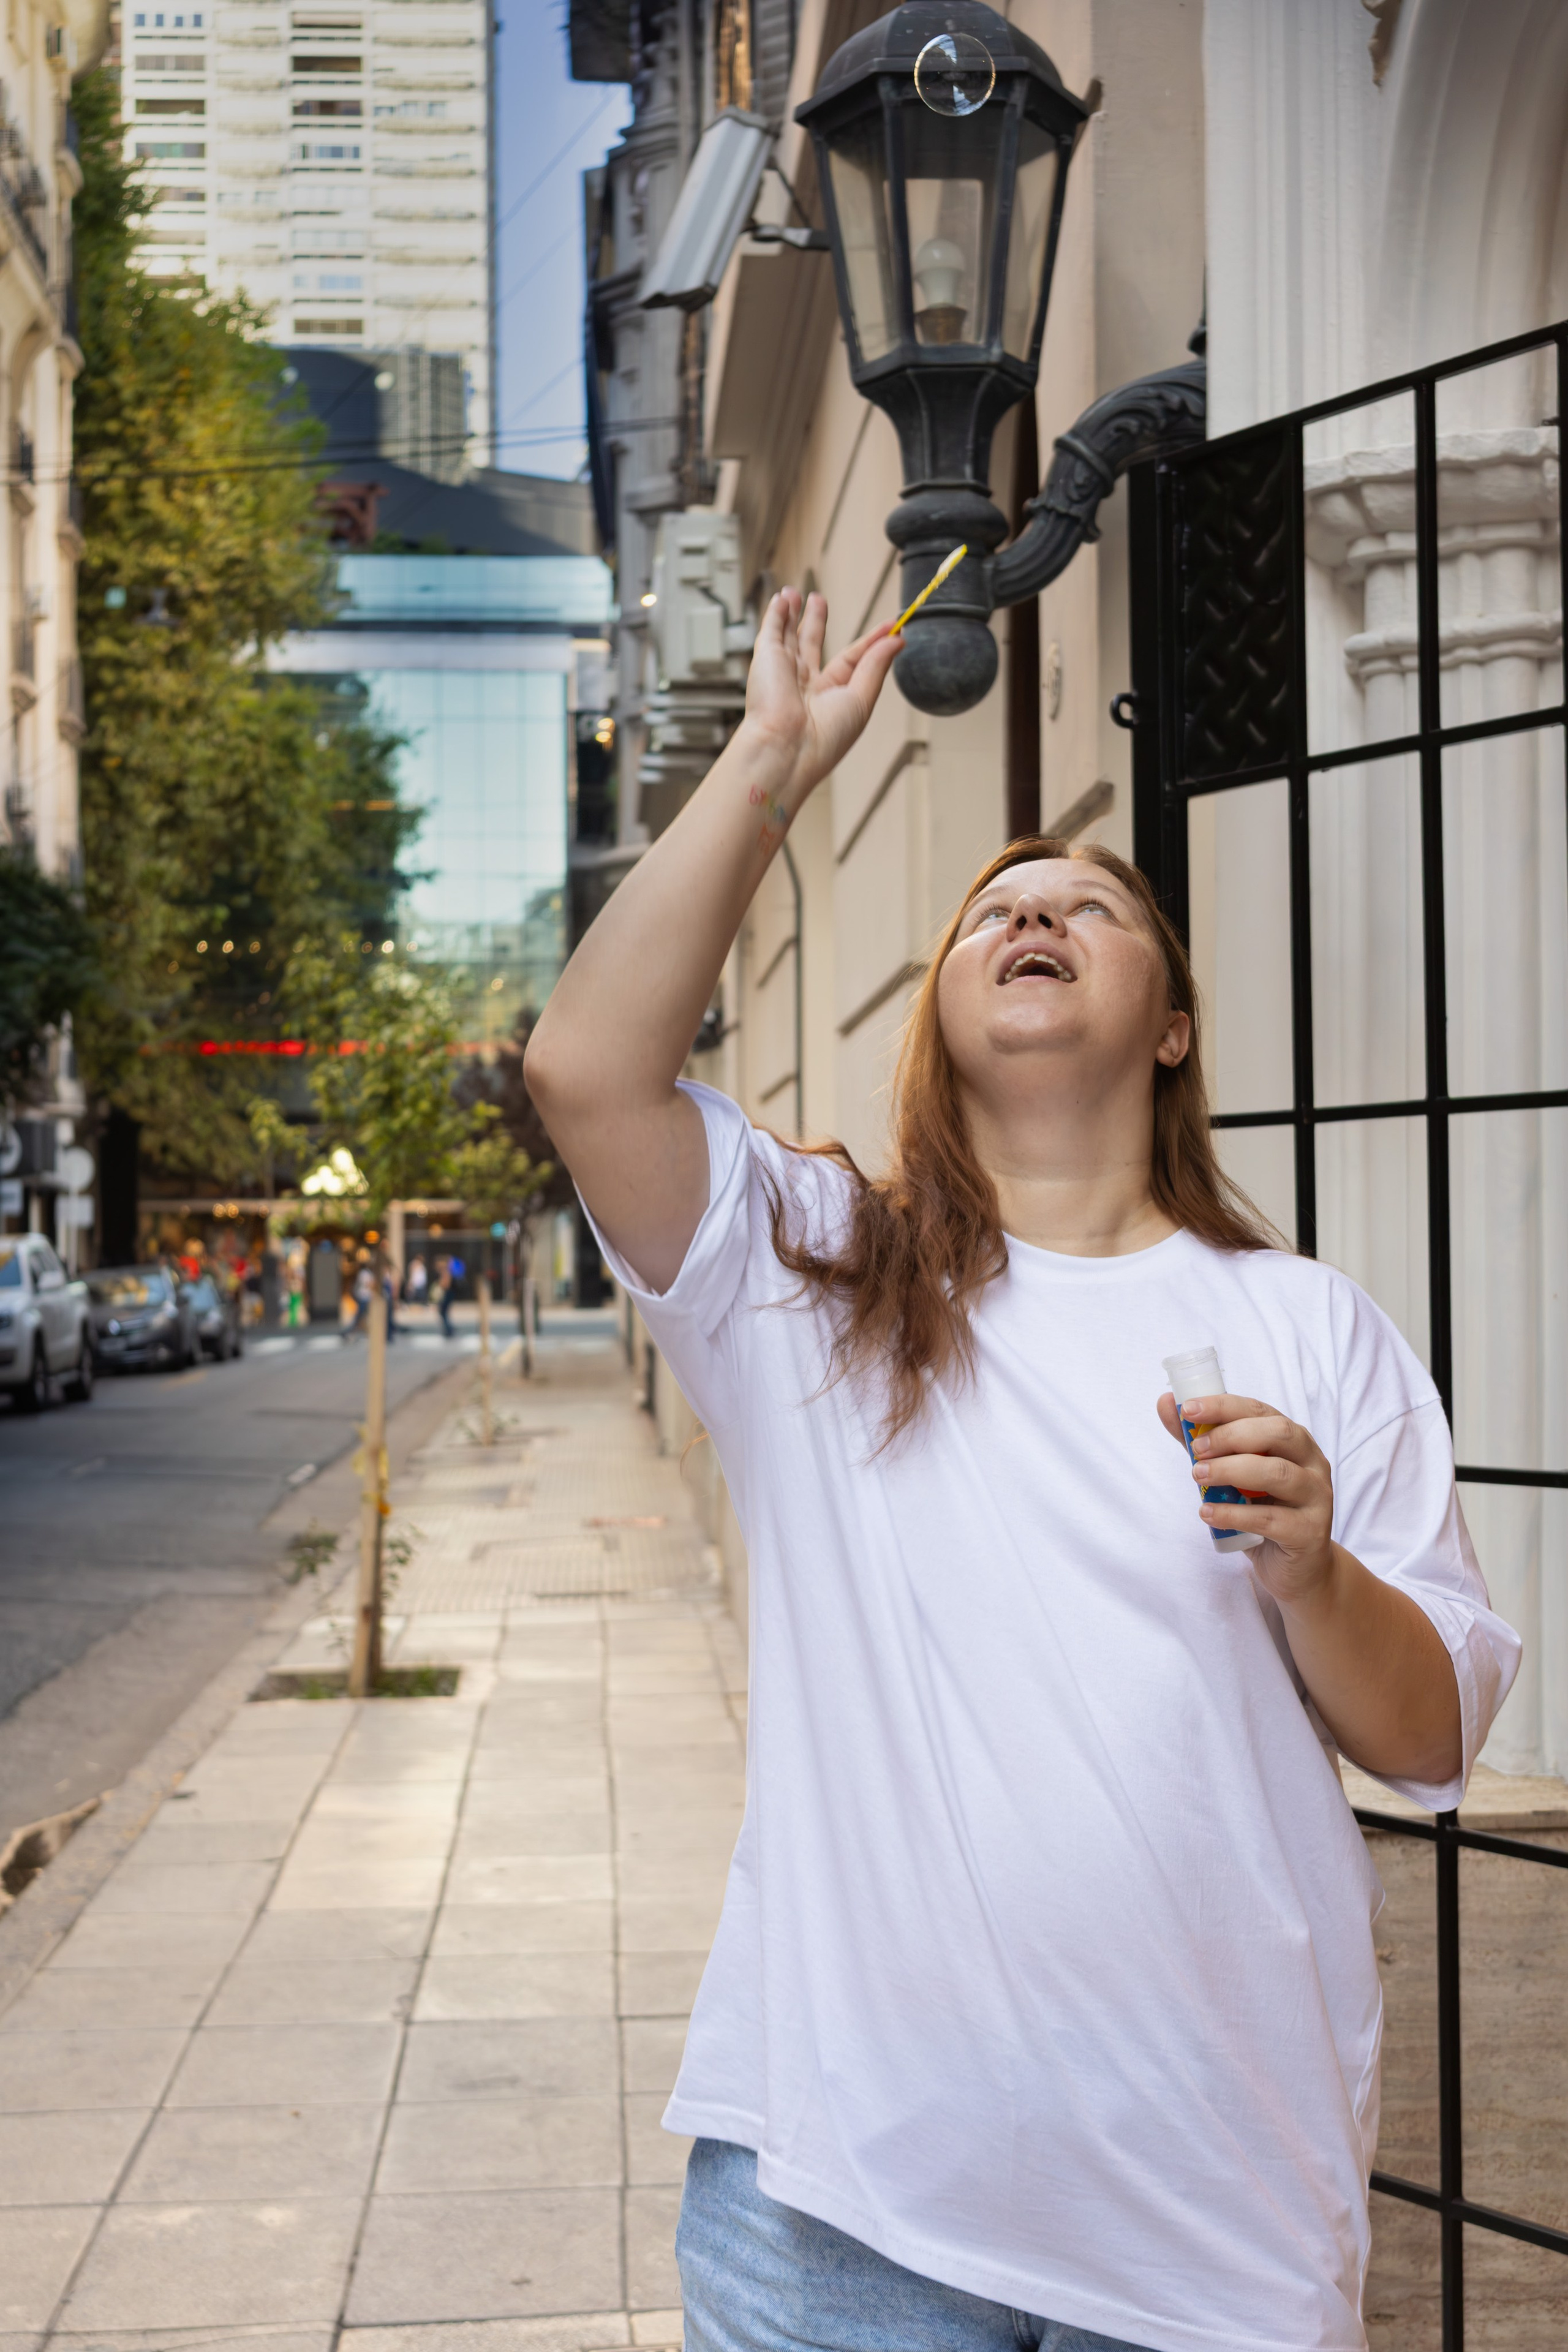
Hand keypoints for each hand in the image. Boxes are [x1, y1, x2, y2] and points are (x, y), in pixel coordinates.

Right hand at [740, 587, 901, 802]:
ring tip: (797, 595)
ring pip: (789, 636)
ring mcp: (783, 670)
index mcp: (830, 697)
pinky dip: (775, 614)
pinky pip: (771, 630)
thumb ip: (876, 665)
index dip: (870, 642)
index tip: (889, 627)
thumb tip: (897, 641)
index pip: (852, 660)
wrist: (787, 748)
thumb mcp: (862, 698)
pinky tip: (781, 599)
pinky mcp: (765, 658)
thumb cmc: (824, 737)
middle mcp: (804, 684)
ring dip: (792, 614)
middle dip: (815, 622)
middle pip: (812, 645)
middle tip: (818, 601)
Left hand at [1157, 1390, 1335, 1607]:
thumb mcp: (1232, 1475)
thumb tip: (1166, 1404)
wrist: (1298, 1567)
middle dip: (1231, 1435)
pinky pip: (1270, 1519)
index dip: (1224, 1406)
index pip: (1260, 1410)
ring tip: (1198, 1476)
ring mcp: (1317, 1497)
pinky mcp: (1309, 1533)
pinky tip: (1207, 1513)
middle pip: (1278, 1433)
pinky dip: (1234, 1513)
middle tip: (1197, 1450)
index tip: (1187, 1410)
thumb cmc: (1263, 1510)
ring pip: (1278, 1473)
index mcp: (1294, 1440)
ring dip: (1231, 1471)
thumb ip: (1203, 1442)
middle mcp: (1312, 1462)